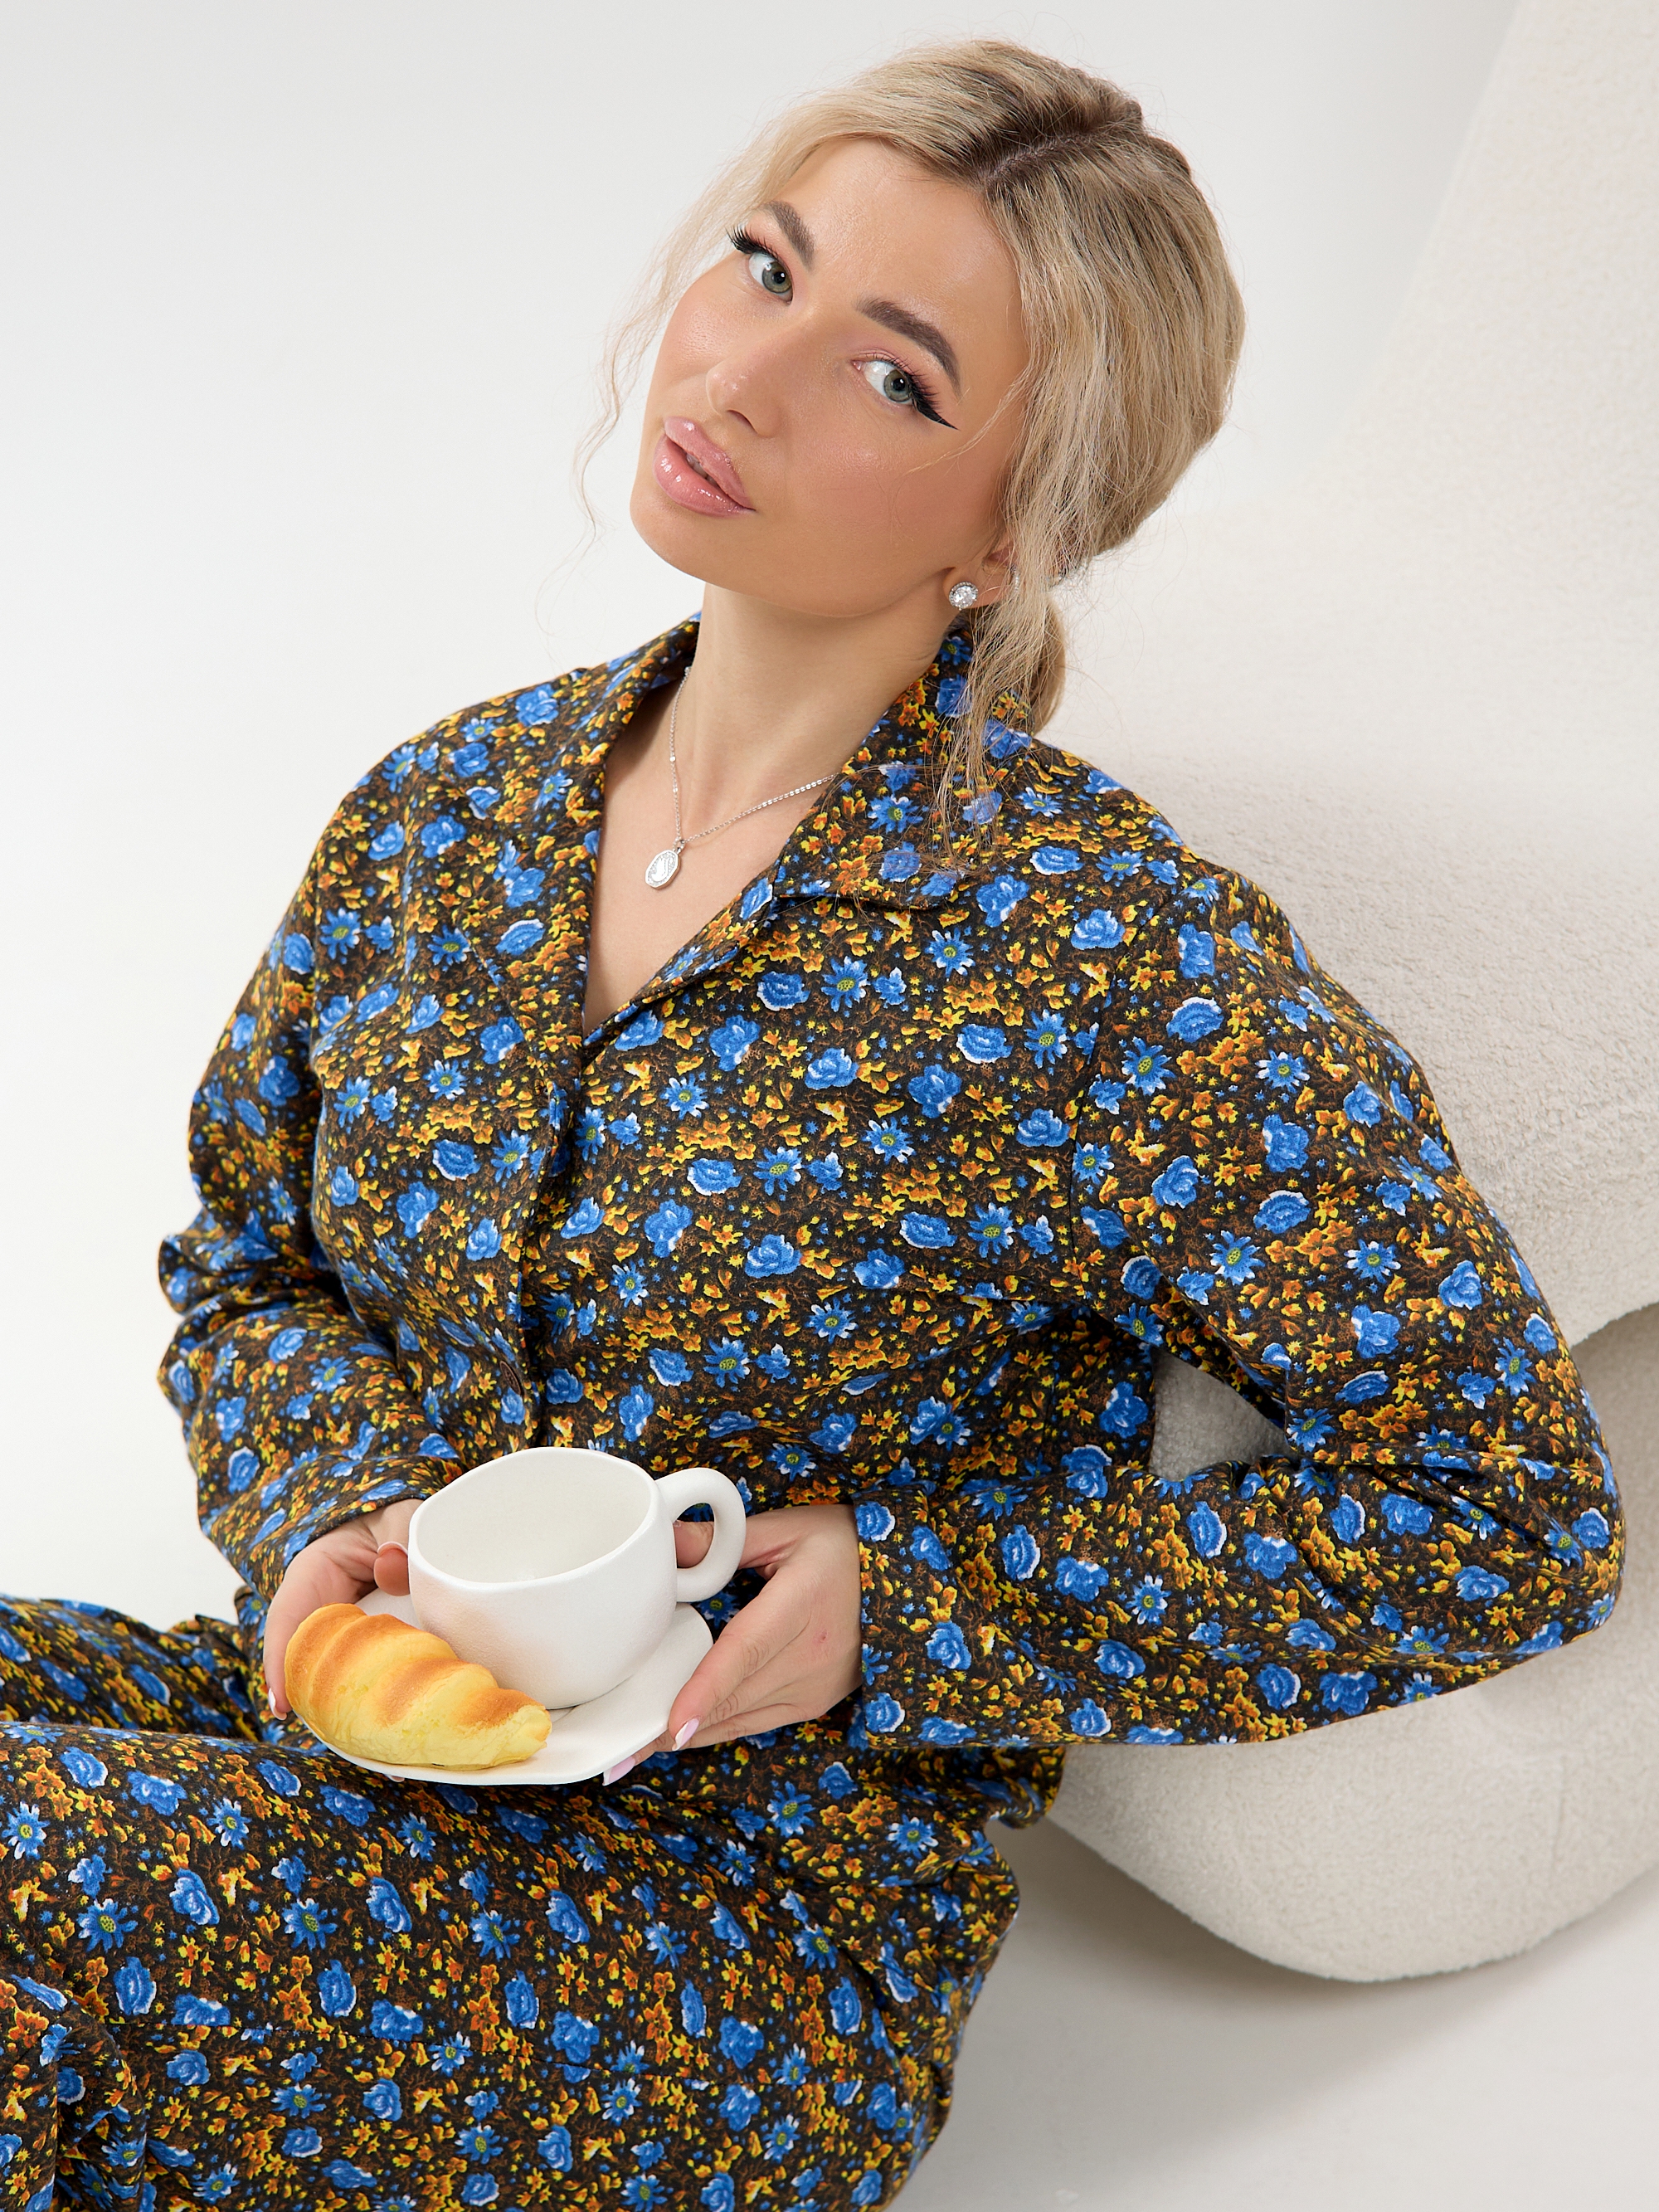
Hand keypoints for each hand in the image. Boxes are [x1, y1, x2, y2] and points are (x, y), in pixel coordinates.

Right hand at [261, 1497, 419, 1717]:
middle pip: (307, 1666)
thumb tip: (394, 1563)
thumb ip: (399, 1531)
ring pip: (337, 1681)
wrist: (409, 1530)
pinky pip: (368, 1681)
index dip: (279, 1664)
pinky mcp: (373, 1653)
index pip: (285, 1621)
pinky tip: (397, 1738)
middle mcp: (322, 1614)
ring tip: (380, 1753)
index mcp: (312, 1575)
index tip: (281, 1704)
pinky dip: (378, 1707)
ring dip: (351, 1715)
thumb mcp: (396, 1515)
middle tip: (344, 1739)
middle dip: (319, 1705)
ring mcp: (346, 1638)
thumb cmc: (392, 1519)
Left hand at [604, 1499, 862, 1782]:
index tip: (671, 1724)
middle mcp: (812, 1655)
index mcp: (802, 1604)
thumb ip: (723, 1540)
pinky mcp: (815, 1702)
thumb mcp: (787, 1529)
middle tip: (618, 1747)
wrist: (907, 1580)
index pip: (746, 1652)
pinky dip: (717, 1726)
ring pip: (741, 1719)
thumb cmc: (844, 1546)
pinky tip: (681, 1733)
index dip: (706, 1689)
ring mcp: (816, 1686)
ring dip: (690, 1734)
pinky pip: (757, 1722)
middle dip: (674, 1726)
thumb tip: (662, 1541)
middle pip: (733, 1697)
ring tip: (634, 1749)